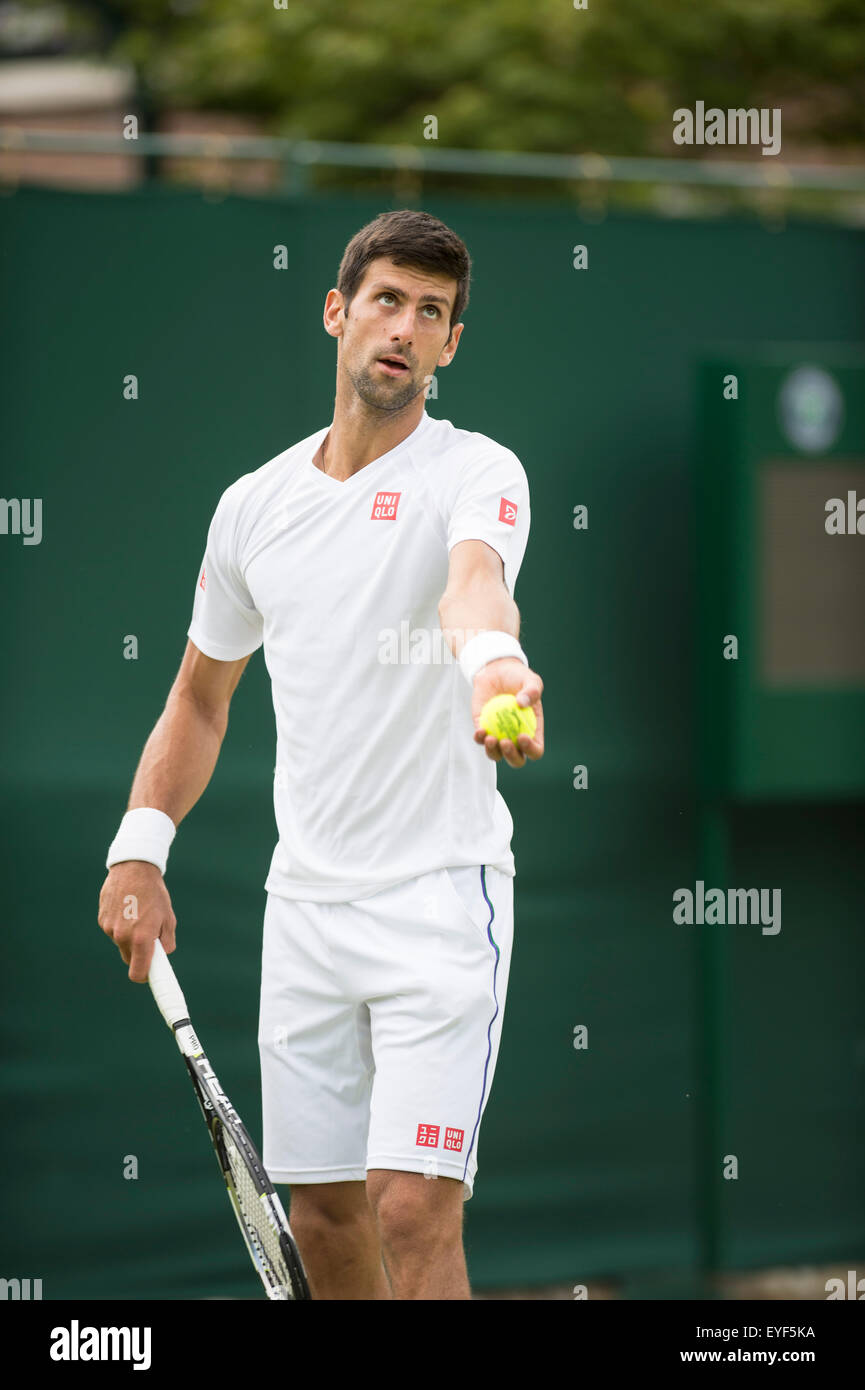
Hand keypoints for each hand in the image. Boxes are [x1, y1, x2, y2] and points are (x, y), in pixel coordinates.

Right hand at [97, 862, 176, 982]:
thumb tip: (163, 956)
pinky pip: (113, 931)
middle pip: (130, 959)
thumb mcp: (168, 917)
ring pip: (121, 944)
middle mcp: (122, 936)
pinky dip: (121, 926)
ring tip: (139, 915)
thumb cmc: (155, 893)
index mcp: (142, 938)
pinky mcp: (102, 920)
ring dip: (130, 937)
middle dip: (140, 955)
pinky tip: (128, 909)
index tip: (150, 977)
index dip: (145, 977)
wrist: (134, 868)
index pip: (138, 973)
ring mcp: (109, 928)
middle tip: (150, 940)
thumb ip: (166, 941)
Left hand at [471, 657, 544, 767]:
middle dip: (511, 756)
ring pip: (496, 755)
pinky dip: (479, 738)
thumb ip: (532, 690)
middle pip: (516, 760)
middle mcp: (516, 738)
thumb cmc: (518, 677)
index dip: (531, 749)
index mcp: (533, 731)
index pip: (535, 750)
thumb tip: (522, 703)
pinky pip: (480, 740)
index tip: (522, 736)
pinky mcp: (482, 729)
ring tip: (490, 738)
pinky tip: (479, 730)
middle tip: (505, 742)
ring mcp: (498, 735)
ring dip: (492, 751)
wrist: (496, 671)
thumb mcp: (530, 679)